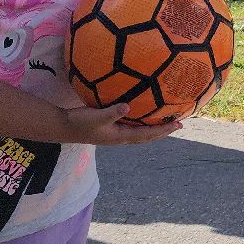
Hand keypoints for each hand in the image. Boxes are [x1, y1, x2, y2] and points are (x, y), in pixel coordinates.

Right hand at [65, 103, 185, 145]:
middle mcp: (121, 137)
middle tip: (179, 124)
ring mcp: (116, 134)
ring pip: (141, 132)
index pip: (147, 134)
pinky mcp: (111, 128)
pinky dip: (142, 122)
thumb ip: (112, 112)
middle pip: (147, 136)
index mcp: (120, 137)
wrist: (64, 126)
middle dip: (163, 131)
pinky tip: (143, 114)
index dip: (163, 130)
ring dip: (154, 128)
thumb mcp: (96, 116)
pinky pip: (132, 126)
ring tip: (166, 121)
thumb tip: (127, 106)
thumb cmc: (80, 122)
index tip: (177, 124)